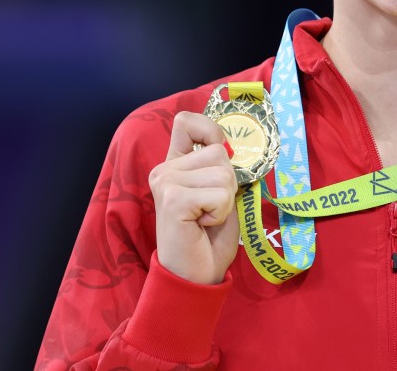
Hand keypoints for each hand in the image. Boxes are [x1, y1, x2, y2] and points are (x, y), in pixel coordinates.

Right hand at [149, 111, 239, 284]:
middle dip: (228, 183)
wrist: (194, 275)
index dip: (211, 131)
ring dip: (225, 201)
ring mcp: (166, 182)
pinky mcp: (173, 199)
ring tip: (206, 219)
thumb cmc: (208, 237)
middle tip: (211, 209)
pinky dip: (220, 213)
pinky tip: (202, 226)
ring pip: (223, 174)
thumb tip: (231, 146)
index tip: (221, 155)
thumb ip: (219, 167)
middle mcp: (164, 169)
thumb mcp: (219, 193)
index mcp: (174, 164)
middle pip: (218, 151)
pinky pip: (220, 194)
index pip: (186, 121)